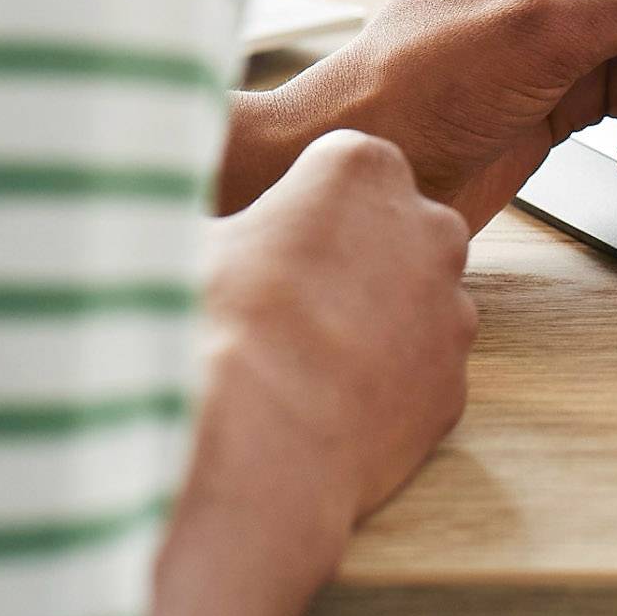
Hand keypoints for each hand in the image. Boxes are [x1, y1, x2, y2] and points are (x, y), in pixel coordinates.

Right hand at [155, 131, 473, 615]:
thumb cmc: (210, 326)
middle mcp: (430, 227)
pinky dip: (381, 392)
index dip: (302, 209)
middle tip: (285, 306)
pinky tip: (323, 412)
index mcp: (361, 169)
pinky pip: (416, 378)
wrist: (250, 448)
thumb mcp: (185, 238)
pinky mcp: (453, 385)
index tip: (269, 244)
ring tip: (298, 366)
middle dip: (353, 260)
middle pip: (394, 231)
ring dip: (371, 328)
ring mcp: (450, 310)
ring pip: (414, 308)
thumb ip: (208, 216)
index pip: (344, 167)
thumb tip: (163, 210)